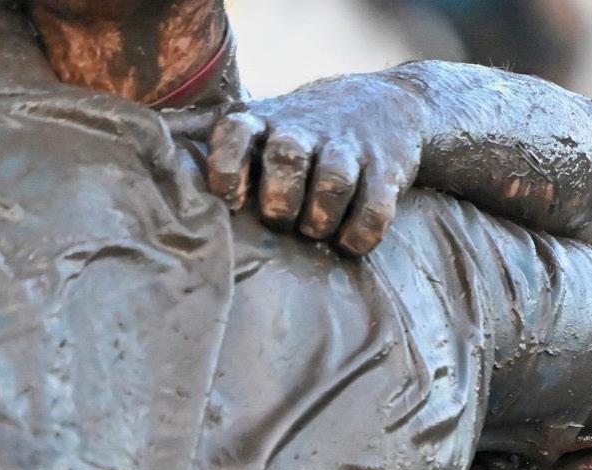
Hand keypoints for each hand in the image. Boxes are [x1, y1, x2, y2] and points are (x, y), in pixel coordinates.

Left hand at [205, 74, 426, 256]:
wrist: (389, 104)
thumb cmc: (307, 136)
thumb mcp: (267, 130)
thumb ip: (238, 163)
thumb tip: (202, 223)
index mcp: (265, 121)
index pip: (236, 132)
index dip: (228, 167)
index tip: (231, 200)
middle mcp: (304, 128)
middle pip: (287, 158)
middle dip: (280, 200)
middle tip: (281, 219)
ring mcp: (349, 145)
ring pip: (333, 180)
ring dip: (321, 217)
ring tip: (317, 230)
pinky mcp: (387, 167)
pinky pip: (376, 206)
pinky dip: (362, 232)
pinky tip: (352, 243)